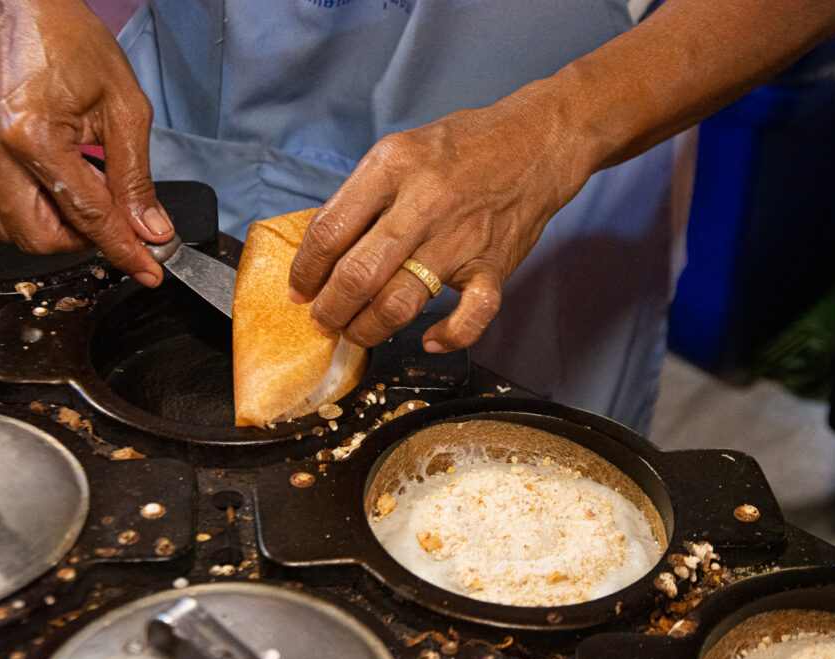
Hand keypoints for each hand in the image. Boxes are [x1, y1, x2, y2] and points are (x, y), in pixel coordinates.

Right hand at [0, 0, 171, 286]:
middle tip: (117, 224)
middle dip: (85, 242)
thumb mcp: (126, 112)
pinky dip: (36, 210)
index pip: (86, 215)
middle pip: (39, 237)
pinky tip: (61, 184)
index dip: (123, 249)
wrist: (29, 11)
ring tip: (88, 195)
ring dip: (59, 230)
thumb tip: (151, 231)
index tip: (149, 271)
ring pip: (14, 230)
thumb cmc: (76, 46)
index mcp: (33, 134)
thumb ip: (137, 181)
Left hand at [288, 88, 590, 352]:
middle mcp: (424, 201)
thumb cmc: (463, 147)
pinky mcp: (494, 264)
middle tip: (324, 319)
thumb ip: (364, 195)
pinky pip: (472, 315)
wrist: (535, 142)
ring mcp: (461, 237)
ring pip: (400, 302)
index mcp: (392, 166)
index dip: (305, 270)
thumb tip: (323, 251)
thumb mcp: (401, 149)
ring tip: (358, 331)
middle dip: (330, 309)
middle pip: (358, 274)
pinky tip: (429, 340)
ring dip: (369, 328)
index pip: (329, 230)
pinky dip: (449, 336)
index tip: (299, 289)